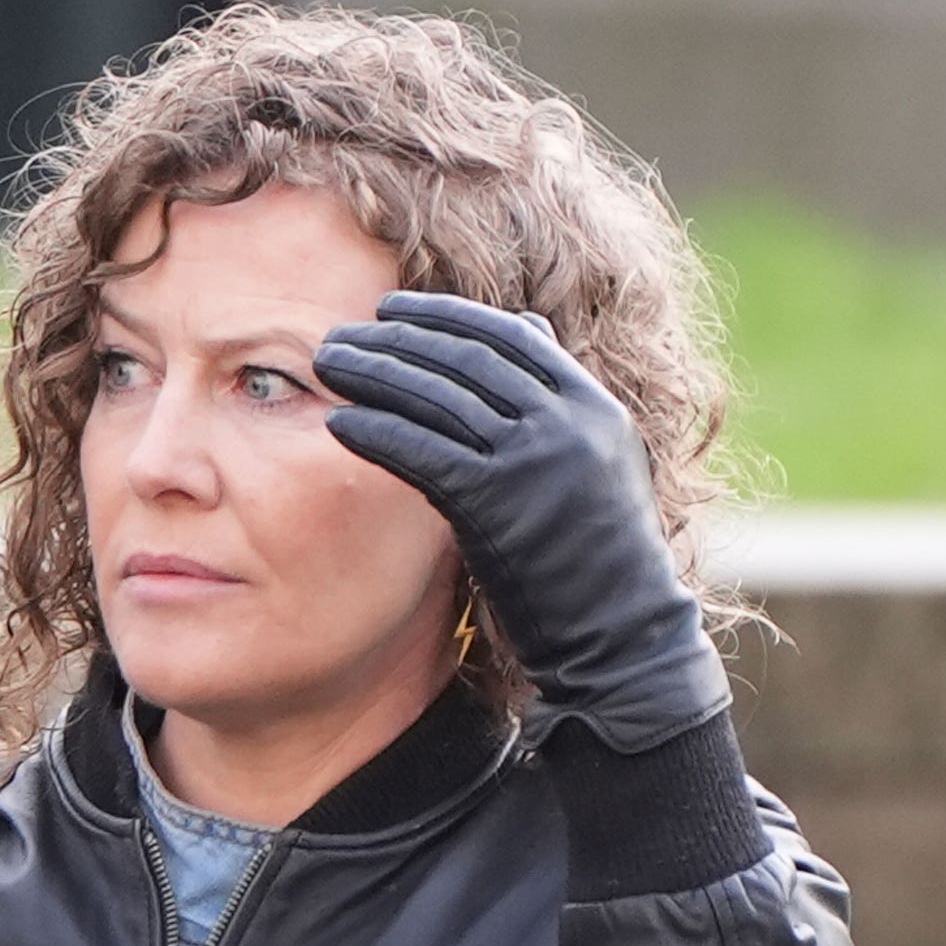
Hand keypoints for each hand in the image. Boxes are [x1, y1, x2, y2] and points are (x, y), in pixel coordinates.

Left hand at [315, 291, 728, 753]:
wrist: (619, 634)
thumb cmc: (599, 556)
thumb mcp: (601, 459)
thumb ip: (561, 396)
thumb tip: (527, 322)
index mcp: (593, 407)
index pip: (508, 337)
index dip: (444, 319)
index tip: (393, 311)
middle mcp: (567, 423)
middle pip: (466, 360)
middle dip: (397, 340)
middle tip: (341, 335)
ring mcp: (534, 461)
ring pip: (440, 399)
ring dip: (375, 375)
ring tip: (327, 366)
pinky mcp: (497, 504)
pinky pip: (424, 453)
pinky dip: (379, 432)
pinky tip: (340, 424)